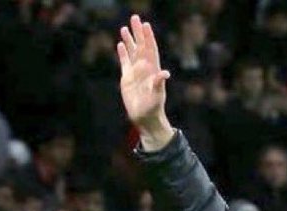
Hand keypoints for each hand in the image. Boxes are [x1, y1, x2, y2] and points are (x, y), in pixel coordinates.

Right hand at [118, 15, 172, 148]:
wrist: (145, 118)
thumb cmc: (154, 108)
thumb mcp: (157, 95)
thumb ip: (159, 83)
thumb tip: (165, 73)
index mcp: (152, 70)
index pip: (150, 49)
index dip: (148, 37)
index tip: (145, 25)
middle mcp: (144, 69)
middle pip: (140, 46)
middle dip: (138, 33)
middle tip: (135, 17)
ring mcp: (135, 73)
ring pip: (132, 52)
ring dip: (129, 40)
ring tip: (125, 27)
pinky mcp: (127, 78)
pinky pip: (125, 62)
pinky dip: (123, 53)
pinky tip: (120, 44)